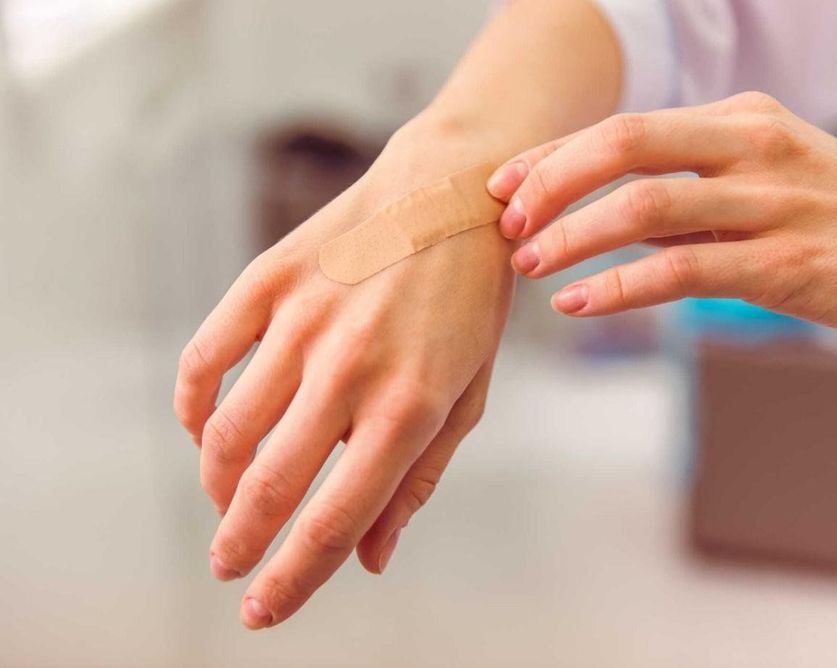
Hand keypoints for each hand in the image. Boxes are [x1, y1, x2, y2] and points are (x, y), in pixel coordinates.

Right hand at [173, 119, 512, 628]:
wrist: (448, 197)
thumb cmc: (466, 309)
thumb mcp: (466, 397)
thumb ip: (415, 481)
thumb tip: (372, 561)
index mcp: (410, 407)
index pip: (333, 521)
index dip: (291, 581)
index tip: (261, 613)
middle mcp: (351, 368)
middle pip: (269, 487)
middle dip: (237, 544)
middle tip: (227, 566)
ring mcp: (304, 321)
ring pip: (229, 432)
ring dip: (217, 485)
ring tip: (226, 504)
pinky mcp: (270, 281)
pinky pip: (206, 359)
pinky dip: (195, 408)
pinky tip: (205, 432)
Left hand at [487, 92, 836, 367]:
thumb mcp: (775, 182)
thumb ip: (697, 193)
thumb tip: (615, 215)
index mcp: (746, 120)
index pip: (627, 126)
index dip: (556, 155)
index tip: (507, 184)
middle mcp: (754, 147)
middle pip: (624, 144)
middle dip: (550, 183)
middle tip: (506, 223)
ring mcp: (771, 203)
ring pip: (643, 205)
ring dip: (572, 236)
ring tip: (528, 266)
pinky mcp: (784, 265)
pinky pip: (679, 270)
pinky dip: (617, 287)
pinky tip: (578, 303)